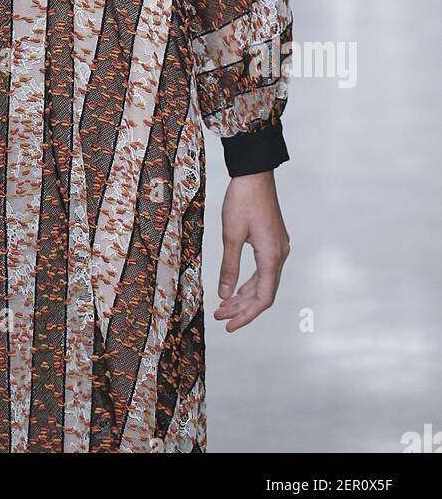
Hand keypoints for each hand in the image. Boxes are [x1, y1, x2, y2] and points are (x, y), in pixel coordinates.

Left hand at [214, 170, 289, 330]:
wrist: (255, 173)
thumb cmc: (243, 200)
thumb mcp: (231, 235)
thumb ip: (229, 266)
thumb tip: (225, 295)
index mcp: (271, 256)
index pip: (263, 298)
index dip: (246, 315)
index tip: (229, 325)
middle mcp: (279, 255)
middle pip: (264, 292)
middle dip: (242, 308)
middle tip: (220, 316)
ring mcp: (278, 247)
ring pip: (264, 282)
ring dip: (244, 295)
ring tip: (224, 306)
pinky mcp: (273, 240)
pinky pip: (263, 270)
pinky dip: (250, 282)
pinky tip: (237, 288)